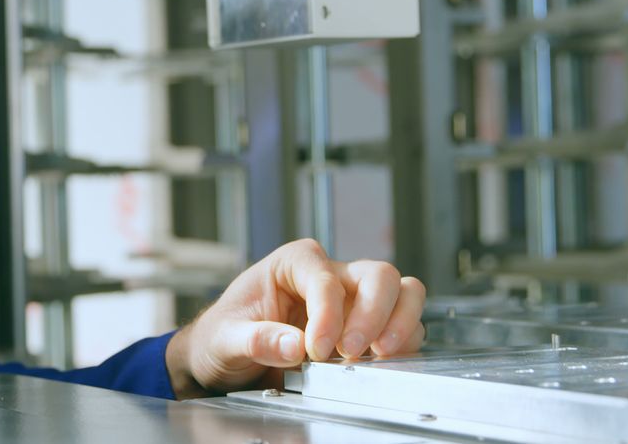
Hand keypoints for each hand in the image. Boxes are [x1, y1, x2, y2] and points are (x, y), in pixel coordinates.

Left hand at [165, 239, 425, 398]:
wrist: (225, 356)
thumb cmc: (224, 335)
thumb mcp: (225, 338)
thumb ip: (255, 340)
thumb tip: (293, 345)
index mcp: (292, 263)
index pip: (324, 279)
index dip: (328, 315)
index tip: (317, 350)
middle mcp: (329, 274)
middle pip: (377, 276)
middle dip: (373, 314)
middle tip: (352, 352)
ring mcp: (353, 300)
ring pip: (402, 293)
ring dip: (400, 323)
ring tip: (379, 355)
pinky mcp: (366, 327)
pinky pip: (403, 327)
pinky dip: (402, 344)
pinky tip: (380, 364)